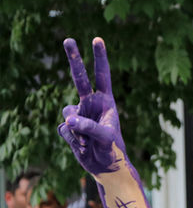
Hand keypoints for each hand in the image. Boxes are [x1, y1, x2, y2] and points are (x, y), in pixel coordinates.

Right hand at [57, 38, 126, 176]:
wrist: (106, 167)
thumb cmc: (113, 150)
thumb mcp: (106, 138)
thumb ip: (89, 127)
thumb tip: (68, 120)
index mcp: (106, 102)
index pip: (102, 76)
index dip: (100, 58)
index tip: (97, 39)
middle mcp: (91, 104)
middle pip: (79, 78)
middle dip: (74, 59)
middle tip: (68, 39)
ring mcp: (79, 115)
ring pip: (68, 113)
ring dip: (77, 130)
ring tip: (89, 142)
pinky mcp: (69, 128)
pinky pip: (64, 130)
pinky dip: (73, 140)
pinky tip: (83, 148)